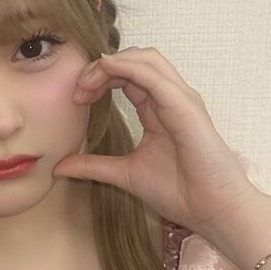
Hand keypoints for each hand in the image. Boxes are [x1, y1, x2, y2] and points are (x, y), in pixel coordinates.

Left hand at [53, 47, 263, 234]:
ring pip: (146, 58)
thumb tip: (59, 167)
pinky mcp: (185, 106)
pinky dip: (127, 67)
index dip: (99, 79)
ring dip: (111, 64)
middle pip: (135, 60)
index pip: (127, 76)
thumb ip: (93, 165)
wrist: (211, 211)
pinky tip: (106, 72)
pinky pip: (154, 75)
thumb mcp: (124, 174)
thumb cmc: (181, 193)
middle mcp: (171, 98)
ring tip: (87, 83)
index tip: (77, 100)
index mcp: (159, 109)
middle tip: (78, 90)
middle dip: (101, 67)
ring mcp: (181, 99)